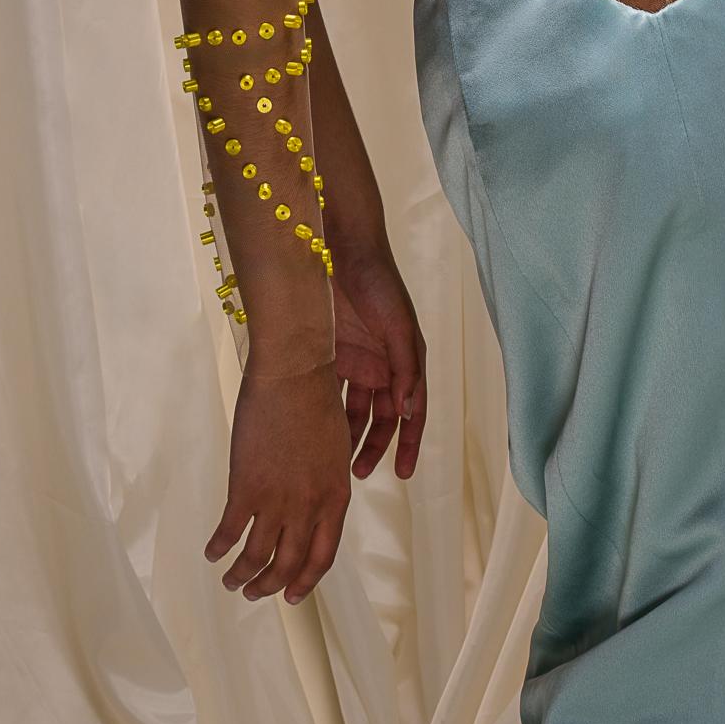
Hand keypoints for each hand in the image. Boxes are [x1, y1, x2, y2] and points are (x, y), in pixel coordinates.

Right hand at [207, 363, 351, 604]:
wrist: (295, 375)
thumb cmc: (317, 402)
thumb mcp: (335, 451)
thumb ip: (325, 485)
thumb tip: (311, 507)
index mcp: (336, 498)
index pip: (322, 556)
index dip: (306, 580)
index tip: (293, 595)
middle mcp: (309, 507)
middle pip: (289, 565)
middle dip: (271, 586)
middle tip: (256, 593)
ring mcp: (277, 500)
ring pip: (258, 556)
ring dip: (242, 575)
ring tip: (231, 582)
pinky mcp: (246, 487)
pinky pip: (230, 530)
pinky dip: (219, 547)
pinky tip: (212, 552)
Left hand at [330, 243, 427, 484]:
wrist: (340, 250)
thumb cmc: (378, 284)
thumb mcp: (399, 326)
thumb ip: (405, 368)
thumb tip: (408, 411)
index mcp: (405, 362)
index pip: (411, 413)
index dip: (409, 444)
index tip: (402, 473)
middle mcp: (382, 366)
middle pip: (380, 418)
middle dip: (373, 447)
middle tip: (358, 474)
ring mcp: (355, 362)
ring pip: (352, 410)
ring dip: (346, 435)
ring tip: (333, 460)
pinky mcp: (329, 355)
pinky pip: (328, 392)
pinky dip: (323, 412)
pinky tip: (313, 432)